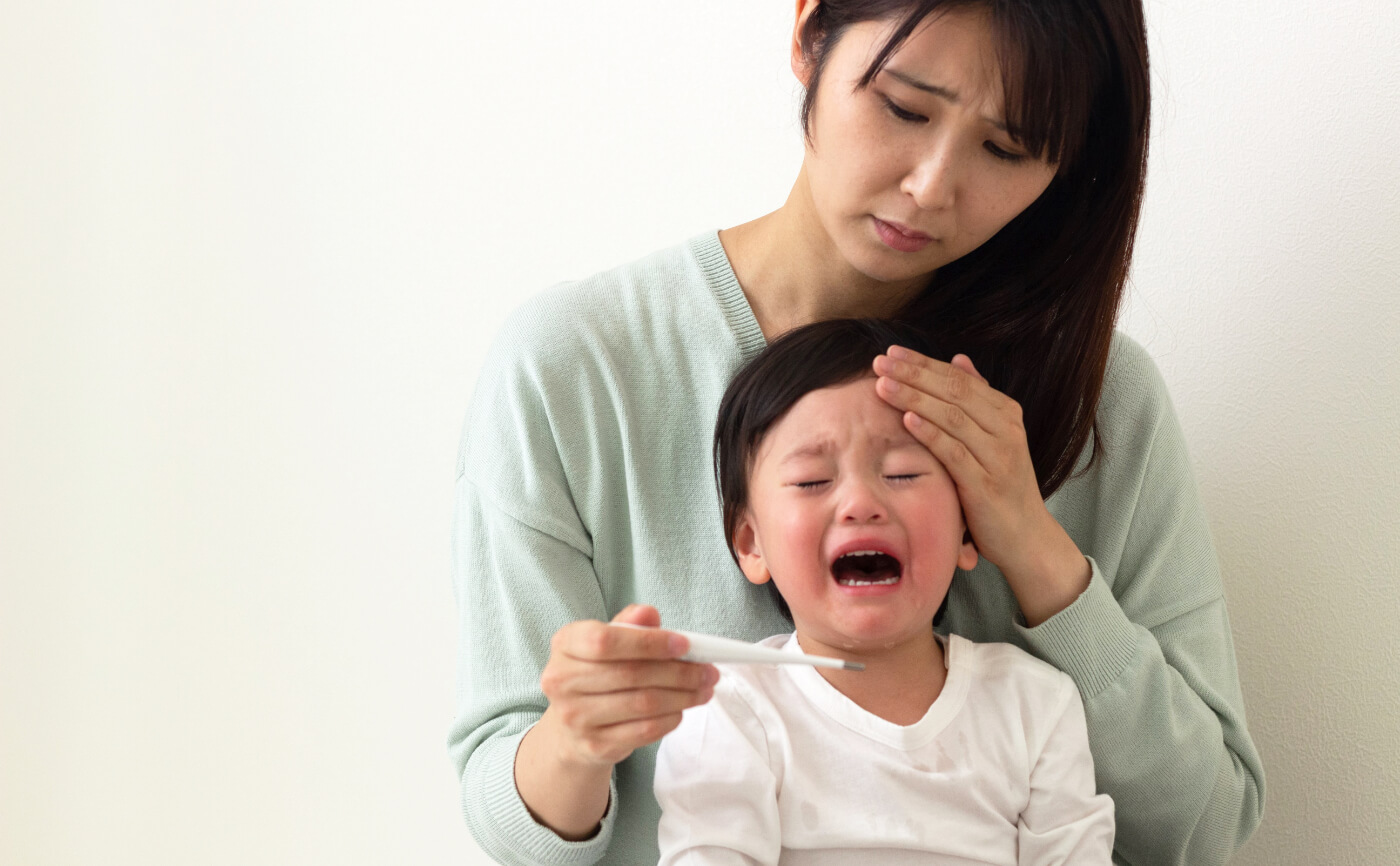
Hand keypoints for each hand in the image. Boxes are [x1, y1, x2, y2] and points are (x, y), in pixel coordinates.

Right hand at [538, 604, 718, 766]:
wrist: (572, 726)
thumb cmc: (597, 673)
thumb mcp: (606, 642)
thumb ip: (627, 625)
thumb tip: (649, 614)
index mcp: (565, 645)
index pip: (605, 641)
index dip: (649, 642)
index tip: (685, 644)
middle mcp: (562, 681)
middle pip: (631, 674)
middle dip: (679, 672)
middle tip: (709, 671)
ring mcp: (575, 718)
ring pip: (642, 704)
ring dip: (683, 696)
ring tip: (704, 689)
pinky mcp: (594, 745)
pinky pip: (644, 730)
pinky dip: (671, 718)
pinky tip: (682, 709)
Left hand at [872, 348, 1089, 625]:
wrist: (1027, 535)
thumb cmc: (1000, 485)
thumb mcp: (992, 438)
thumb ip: (976, 400)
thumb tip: (958, 359)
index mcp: (1005, 413)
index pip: (959, 378)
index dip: (924, 363)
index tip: (891, 353)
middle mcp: (1006, 429)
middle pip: (954, 392)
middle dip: (914, 374)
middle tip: (880, 362)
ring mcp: (998, 456)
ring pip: (952, 417)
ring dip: (915, 398)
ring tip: (884, 384)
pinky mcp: (986, 485)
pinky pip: (955, 453)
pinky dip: (931, 433)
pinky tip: (907, 419)